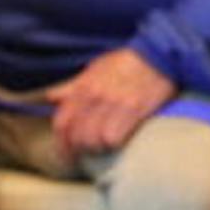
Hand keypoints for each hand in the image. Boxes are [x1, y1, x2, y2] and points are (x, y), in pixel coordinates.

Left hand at [45, 48, 174, 154]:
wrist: (158, 55)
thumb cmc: (127, 62)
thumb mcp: (95, 68)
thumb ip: (73, 86)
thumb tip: (51, 98)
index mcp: (83, 87)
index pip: (62, 123)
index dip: (61, 143)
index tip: (65, 154)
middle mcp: (95, 96)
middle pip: (76, 135)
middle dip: (79, 150)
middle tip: (86, 154)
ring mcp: (113, 103)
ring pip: (92, 140)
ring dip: (97, 148)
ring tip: (103, 148)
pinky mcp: (133, 110)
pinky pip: (112, 138)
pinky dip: (113, 144)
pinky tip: (118, 142)